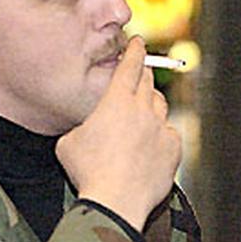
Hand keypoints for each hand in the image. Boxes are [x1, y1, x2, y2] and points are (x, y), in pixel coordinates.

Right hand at [56, 36, 180, 230]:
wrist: (115, 199)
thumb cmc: (87, 171)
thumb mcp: (68, 142)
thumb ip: (80, 126)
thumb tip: (83, 128)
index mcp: (115, 103)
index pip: (130, 66)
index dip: (134, 51)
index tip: (137, 42)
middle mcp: (142, 110)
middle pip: (147, 82)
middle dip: (143, 74)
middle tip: (137, 73)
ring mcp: (160, 129)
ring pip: (160, 105)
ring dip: (151, 103)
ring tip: (140, 112)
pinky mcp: (172, 149)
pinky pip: (169, 132)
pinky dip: (160, 132)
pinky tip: (148, 143)